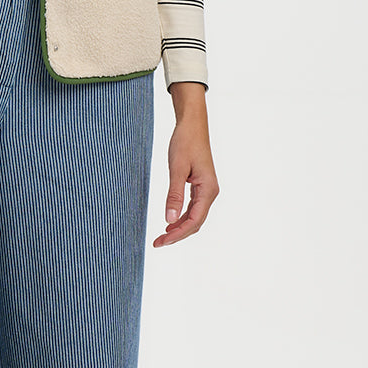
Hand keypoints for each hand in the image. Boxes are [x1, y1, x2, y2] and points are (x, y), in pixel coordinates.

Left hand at [152, 82, 218, 247]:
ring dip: (179, 228)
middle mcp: (210, 192)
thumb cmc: (185, 142)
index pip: (194, 221)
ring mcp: (206, 190)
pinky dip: (181, 217)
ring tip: (161, 236)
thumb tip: (169, 219)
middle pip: (195, 223)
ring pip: (194, 217)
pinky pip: (193, 208)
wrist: (192, 125)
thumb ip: (174, 195)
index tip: (161, 241)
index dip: (177, 234)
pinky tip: (170, 221)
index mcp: (208, 189)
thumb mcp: (176, 169)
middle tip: (157, 243)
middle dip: (177, 235)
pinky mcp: (200, 186)